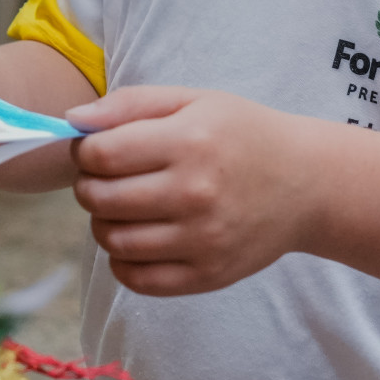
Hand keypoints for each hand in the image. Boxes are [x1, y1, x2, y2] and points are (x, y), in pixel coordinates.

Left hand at [67, 86, 313, 295]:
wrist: (306, 183)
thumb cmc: (243, 134)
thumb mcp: (193, 100)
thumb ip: (130, 104)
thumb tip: (73, 119)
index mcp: (190, 142)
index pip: (101, 155)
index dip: (84, 151)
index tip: (94, 149)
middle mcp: (195, 193)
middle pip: (100, 199)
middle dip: (89, 185)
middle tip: (105, 177)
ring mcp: (202, 240)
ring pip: (113, 241)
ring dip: (103, 222)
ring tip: (122, 205)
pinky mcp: (208, 275)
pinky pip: (137, 279)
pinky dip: (123, 261)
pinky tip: (138, 236)